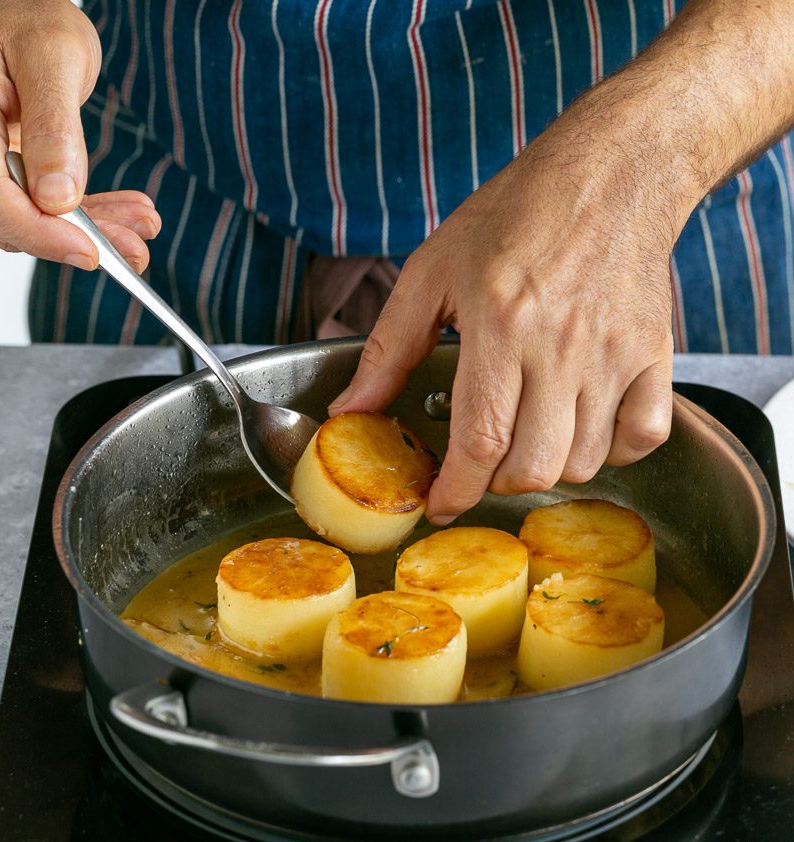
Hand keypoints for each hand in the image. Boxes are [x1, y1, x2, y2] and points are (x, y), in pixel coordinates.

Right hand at [0, 0, 159, 271]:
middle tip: (134, 250)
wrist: (31, 13)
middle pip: (15, 218)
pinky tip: (134, 214)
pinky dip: (97, 215)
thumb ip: (53, 126)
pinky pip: (55, 208)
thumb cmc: (31, 17)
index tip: (87, 249)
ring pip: (39, 220)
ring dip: (97, 231)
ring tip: (144, 226)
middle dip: (78, 239)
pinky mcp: (22, 175)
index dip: (38, 230)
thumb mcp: (49, 56)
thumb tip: (57, 195)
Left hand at [328, 89, 679, 523]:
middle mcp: (562, 348)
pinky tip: (584, 426)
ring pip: (583, 462)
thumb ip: (388, 349)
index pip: (479, 440)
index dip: (455, 489)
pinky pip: (642, 438)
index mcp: (500, 325)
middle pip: (532, 467)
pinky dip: (612, 451)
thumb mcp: (432, 271)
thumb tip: (351, 410)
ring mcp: (614, 356)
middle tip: (480, 462)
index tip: (440, 504)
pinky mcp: (654, 356)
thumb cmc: (516, 216)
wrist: (611, 173)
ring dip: (546, 467)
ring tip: (527, 434)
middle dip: (494, 483)